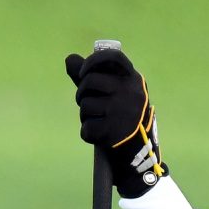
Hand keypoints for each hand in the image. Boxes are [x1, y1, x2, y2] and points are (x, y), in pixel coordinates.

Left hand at [64, 46, 167, 197]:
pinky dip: (88, 133)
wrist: (140, 151)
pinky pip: (86, 128)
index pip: (112, 57)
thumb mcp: (115, 92)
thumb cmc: (123, 116)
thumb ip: (92, 75)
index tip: (82, 73)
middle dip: (82, 93)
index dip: (92, 61)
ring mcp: (121, 112)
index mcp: (132, 79)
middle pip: (89, 81)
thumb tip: (68, 59)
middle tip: (86, 102)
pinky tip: (99, 135)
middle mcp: (129, 92)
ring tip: (97, 120)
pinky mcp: (112, 132)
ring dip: (85, 116)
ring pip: (85, 106)